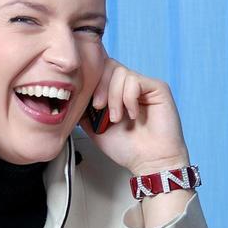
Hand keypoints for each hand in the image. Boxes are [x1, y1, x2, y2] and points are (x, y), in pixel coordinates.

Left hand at [80, 53, 190, 177]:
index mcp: (114, 92)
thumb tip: (70, 94)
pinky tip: (133, 114)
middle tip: (99, 108)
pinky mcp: (157, 88)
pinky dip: (129, 98)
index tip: (87, 103)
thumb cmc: (127, 147)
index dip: (90, 82)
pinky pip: (135, 80)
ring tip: (116, 118)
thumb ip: (83, 109)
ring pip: (120, 72)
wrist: (149, 162)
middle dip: (98, 87)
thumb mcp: (93, 126)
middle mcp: (129, 86)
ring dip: (113, 97)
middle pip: (108, 65)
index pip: (99, 71)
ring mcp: (143, 86)